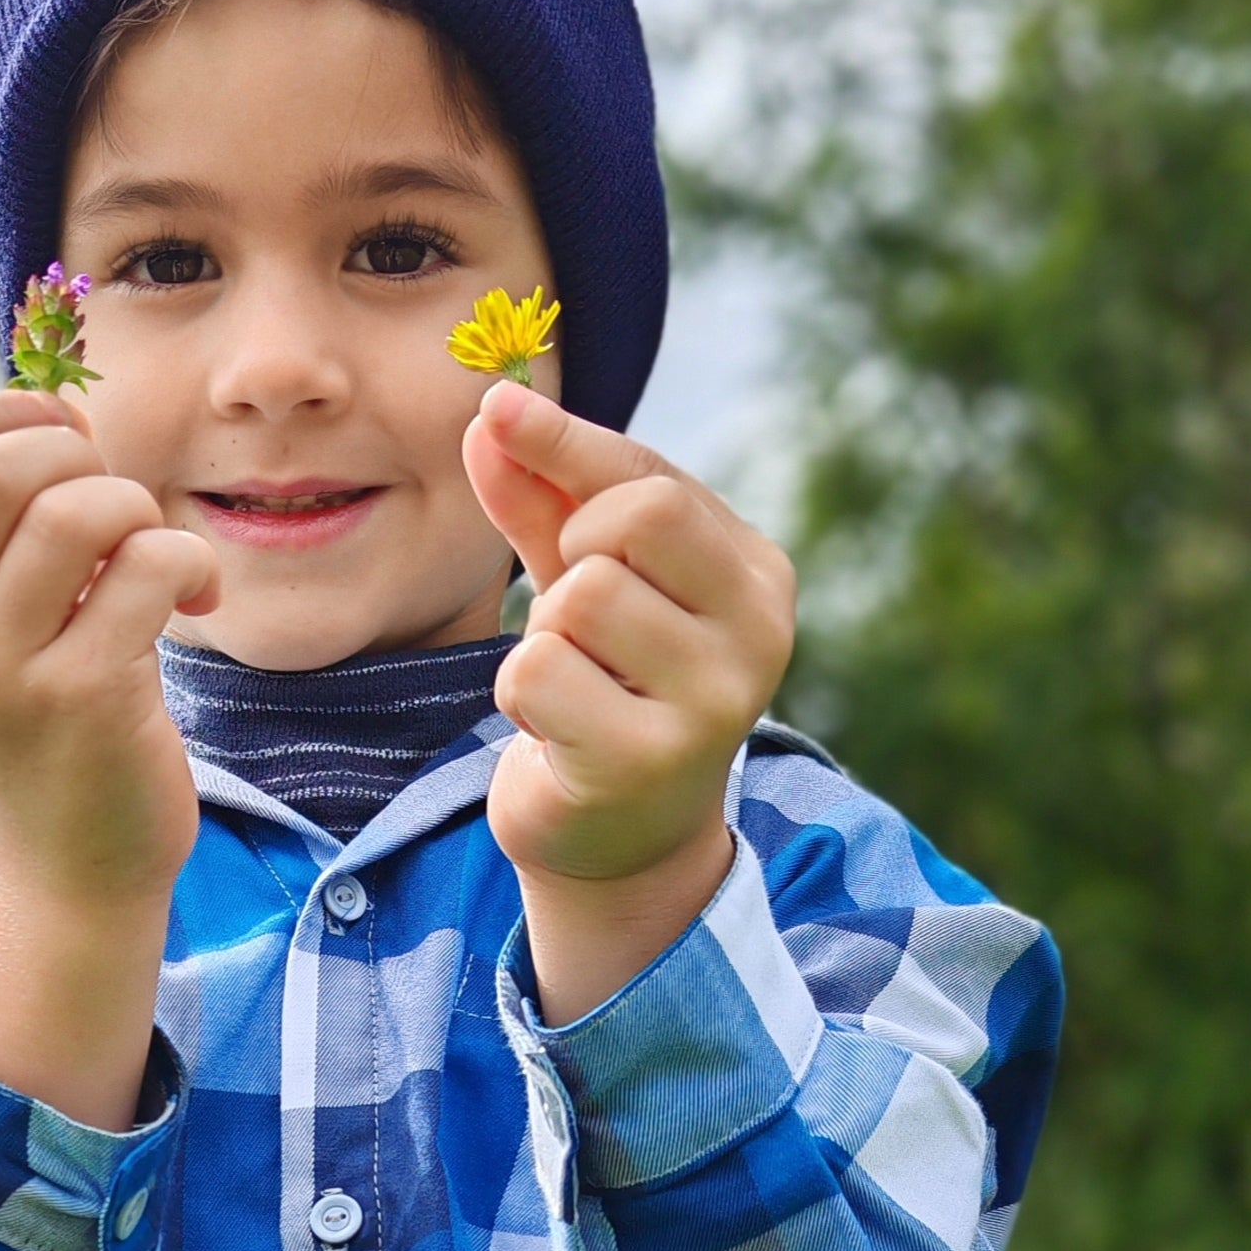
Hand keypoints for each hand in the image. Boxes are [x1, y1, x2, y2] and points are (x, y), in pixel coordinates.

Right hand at [0, 391, 218, 908]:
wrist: (75, 875)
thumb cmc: (62, 734)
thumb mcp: (9, 636)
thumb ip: (16, 539)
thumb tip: (63, 407)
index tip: (65, 437)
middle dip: (75, 455)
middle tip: (119, 503)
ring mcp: (6, 672)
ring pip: (74, 514)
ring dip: (139, 510)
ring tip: (160, 557)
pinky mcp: (81, 702)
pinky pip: (145, 570)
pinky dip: (189, 562)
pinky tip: (200, 600)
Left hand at [462, 384, 798, 1018]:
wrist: (618, 840)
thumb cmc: (607, 690)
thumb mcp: (581, 581)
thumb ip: (543, 500)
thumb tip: (491, 414)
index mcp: (756, 575)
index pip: (652, 477)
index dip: (565, 442)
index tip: (495, 410)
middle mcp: (759, 634)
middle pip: (634, 518)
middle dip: (573, 553)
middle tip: (575, 618)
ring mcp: (712, 703)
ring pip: (578, 598)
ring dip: (543, 635)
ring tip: (574, 683)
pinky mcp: (648, 762)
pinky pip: (538, 673)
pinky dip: (522, 694)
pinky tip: (558, 731)